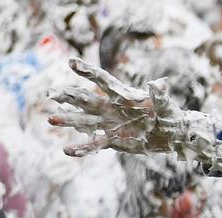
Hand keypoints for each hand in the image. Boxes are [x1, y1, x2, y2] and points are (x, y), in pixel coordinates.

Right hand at [48, 58, 194, 157]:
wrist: (170, 134)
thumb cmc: (168, 116)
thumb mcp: (165, 106)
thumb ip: (160, 96)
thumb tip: (158, 85)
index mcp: (122, 95)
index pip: (102, 80)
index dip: (87, 71)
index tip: (71, 62)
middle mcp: (111, 108)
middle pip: (86, 99)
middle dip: (69, 96)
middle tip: (52, 93)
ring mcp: (109, 124)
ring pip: (85, 121)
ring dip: (68, 119)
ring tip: (51, 118)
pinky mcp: (112, 140)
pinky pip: (94, 144)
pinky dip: (81, 148)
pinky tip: (67, 150)